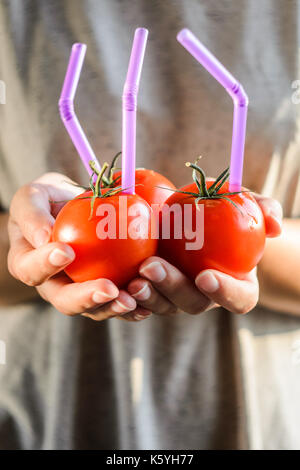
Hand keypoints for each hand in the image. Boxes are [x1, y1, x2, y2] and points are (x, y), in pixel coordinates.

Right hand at [7, 172, 144, 321]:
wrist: (74, 207)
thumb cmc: (49, 199)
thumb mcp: (33, 196)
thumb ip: (32, 214)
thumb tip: (44, 238)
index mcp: (28, 264)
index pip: (31, 270)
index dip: (45, 265)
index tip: (67, 251)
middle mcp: (52, 284)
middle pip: (64, 301)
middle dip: (87, 298)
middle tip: (109, 289)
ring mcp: (78, 292)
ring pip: (93, 310)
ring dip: (112, 308)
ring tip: (132, 300)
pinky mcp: (103, 293)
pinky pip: (116, 303)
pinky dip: (132, 307)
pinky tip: (147, 305)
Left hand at [127, 194, 282, 318]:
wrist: (196, 218)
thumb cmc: (226, 212)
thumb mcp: (244, 204)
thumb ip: (263, 210)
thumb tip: (273, 222)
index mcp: (235, 284)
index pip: (238, 299)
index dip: (225, 293)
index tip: (205, 275)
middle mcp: (206, 297)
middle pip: (192, 304)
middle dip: (172, 289)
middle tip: (152, 267)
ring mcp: (177, 296)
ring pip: (163, 306)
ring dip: (147, 295)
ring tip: (131, 278)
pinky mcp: (153, 290)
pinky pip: (141, 301)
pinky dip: (128, 297)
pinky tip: (115, 282)